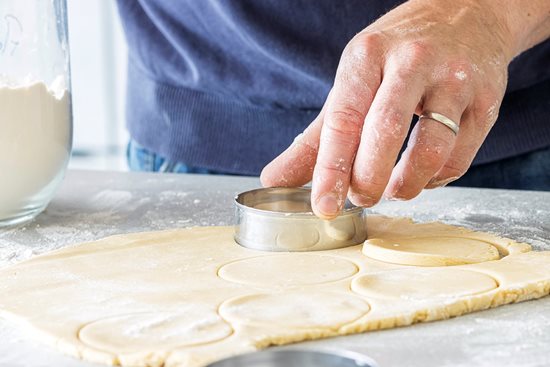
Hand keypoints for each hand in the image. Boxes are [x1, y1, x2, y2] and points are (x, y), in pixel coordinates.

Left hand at [261, 0, 531, 218]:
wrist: (465, 15)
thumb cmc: (397, 57)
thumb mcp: (352, 83)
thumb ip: (314, 139)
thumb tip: (274, 180)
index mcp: (367, 56)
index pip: (343, 120)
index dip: (330, 170)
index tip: (324, 206)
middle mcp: (411, 61)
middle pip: (385, 132)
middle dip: (368, 179)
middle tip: (360, 199)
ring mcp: (453, 79)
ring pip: (431, 148)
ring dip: (406, 184)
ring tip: (392, 191)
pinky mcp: (486, 100)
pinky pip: (460, 156)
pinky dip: (436, 178)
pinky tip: (422, 175)